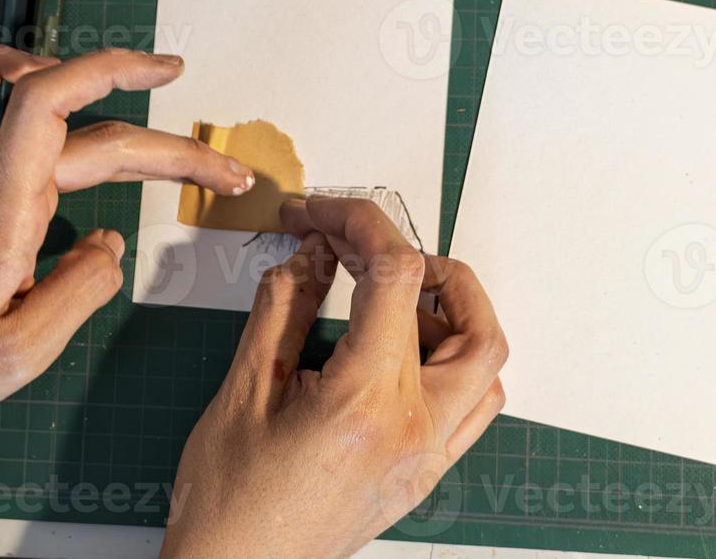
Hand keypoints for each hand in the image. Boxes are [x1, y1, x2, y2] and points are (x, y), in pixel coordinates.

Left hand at [0, 46, 253, 432]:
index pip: (50, 107)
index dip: (113, 74)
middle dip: (168, 147)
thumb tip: (112, 242)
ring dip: (109, 95)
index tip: (172, 81)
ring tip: (158, 86)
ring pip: (48, 114)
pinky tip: (39, 68)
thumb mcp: (19, 355)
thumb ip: (80, 291)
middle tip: (227, 174)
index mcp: (2, 214)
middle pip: (87, 132)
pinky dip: (2, 68)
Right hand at [162, 197, 507, 558]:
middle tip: (364, 247)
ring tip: (388, 297)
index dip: (358, 224)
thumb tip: (308, 254)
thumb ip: (282, 309)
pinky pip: (472, 406)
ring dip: (451, 314)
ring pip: (486, 364)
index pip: (395, 277)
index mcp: (366, 401)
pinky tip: (400, 350)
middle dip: (423, 262)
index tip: (320, 214)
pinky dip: (453, 361)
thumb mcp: (242, 389)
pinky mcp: (422, 473)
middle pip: (470, 318)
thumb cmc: (229, 502)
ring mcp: (426, 456)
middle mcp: (413, 429)